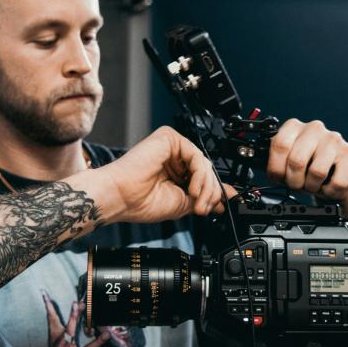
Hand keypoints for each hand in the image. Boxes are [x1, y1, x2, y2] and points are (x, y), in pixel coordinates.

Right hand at [44, 293, 107, 346]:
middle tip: (75, 300)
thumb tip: (71, 329)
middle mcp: (59, 343)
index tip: (45, 294)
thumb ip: (64, 340)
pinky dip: (99, 341)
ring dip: (75, 318)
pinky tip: (106, 334)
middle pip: (63, 322)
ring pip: (71, 331)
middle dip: (69, 311)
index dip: (48, 307)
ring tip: (81, 306)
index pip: (51, 320)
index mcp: (55, 341)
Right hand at [98, 126, 235, 223]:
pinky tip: (191, 189)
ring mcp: (172, 147)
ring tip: (196, 201)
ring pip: (205, 163)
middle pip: (207, 170)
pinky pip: (197, 155)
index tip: (223, 205)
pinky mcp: (169, 138)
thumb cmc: (142, 202)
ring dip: (206, 186)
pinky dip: (199, 175)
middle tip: (203, 208)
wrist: (122, 198)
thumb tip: (224, 200)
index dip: (216, 191)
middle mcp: (174, 157)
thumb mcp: (183, 203)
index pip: (204, 176)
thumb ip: (204, 198)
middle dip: (210, 192)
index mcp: (175, 172)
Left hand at [266, 119, 347, 199]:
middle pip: (297, 161)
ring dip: (313, 187)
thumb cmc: (306, 169)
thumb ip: (275, 164)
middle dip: (294, 181)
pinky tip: (329, 186)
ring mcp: (333, 139)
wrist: (332, 176)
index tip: (279, 178)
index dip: (277, 168)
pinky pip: (337, 182)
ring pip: (317, 172)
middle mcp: (314, 128)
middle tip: (297, 184)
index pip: (280, 145)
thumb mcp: (285, 164)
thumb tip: (272, 172)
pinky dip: (330, 192)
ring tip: (314, 184)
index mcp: (294, 126)